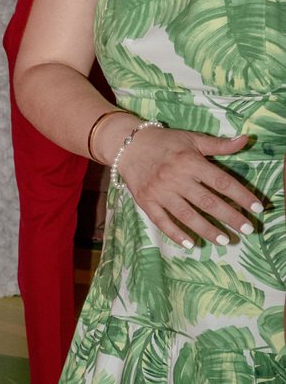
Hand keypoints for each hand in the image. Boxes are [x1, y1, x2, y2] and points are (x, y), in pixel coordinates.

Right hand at [113, 124, 260, 244]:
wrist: (127, 144)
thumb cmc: (164, 142)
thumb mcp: (192, 139)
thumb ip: (219, 145)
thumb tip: (245, 140)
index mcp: (190, 161)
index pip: (222, 182)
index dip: (242, 195)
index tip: (257, 208)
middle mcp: (176, 178)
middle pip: (208, 202)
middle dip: (230, 217)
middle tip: (246, 229)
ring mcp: (160, 192)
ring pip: (187, 215)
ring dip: (207, 230)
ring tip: (224, 241)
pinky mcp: (146, 201)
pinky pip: (162, 222)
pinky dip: (176, 234)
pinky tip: (190, 244)